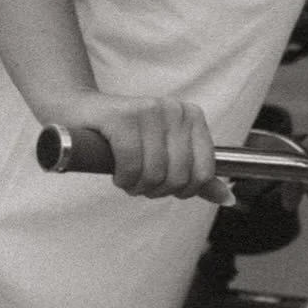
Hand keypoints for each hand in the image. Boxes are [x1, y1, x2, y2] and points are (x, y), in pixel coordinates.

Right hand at [42, 90, 231, 203]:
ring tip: (128, 176)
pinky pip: (131, 165)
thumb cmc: (127, 136)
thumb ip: (196, 174)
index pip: (204, 172)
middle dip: (156, 190)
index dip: (183, 190)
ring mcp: (149, 109)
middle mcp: (175, 109)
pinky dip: (123, 178)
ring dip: (136, 186)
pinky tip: (117, 172)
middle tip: (141, 183)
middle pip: (178, 176)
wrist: (80, 111)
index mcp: (192, 116)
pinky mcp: (121, 116)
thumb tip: (228, 199)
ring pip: (154, 174)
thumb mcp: (167, 152)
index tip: (165, 186)